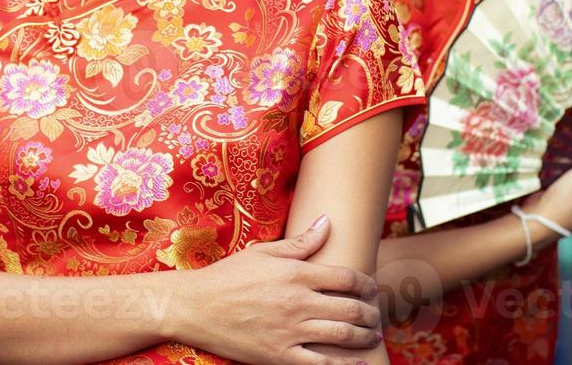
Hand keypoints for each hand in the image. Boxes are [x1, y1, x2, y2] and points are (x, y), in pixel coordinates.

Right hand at [173, 215, 383, 364]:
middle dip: (370, 312)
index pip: (346, 277)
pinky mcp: (280, 356)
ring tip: (372, 336)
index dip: (366, 283)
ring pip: (342, 335)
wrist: (195, 307)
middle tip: (376, 314)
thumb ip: (300, 242)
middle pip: (350, 308)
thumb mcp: (263, 252)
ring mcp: (290, 331)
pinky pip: (321, 364)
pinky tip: (358, 363)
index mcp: (296, 273)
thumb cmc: (228, 276)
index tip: (372, 288)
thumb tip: (328, 221)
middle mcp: (298, 302)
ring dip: (364, 336)